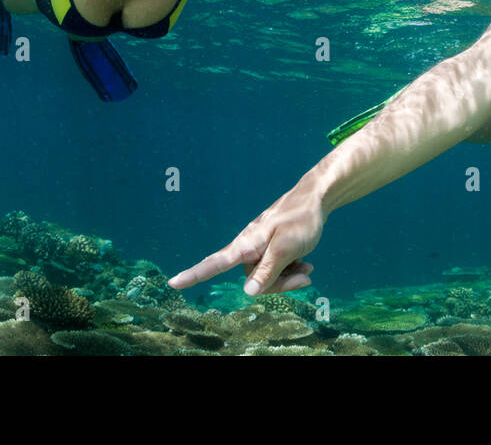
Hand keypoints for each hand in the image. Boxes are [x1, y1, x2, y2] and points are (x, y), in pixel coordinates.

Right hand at [168, 187, 324, 295]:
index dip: (194, 275)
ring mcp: (260, 247)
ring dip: (288, 277)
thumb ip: (267, 272)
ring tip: (307, 268)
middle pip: (254, 281)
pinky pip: (276, 268)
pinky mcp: (271, 247)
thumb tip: (247, 293)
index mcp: (246, 245)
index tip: (173, 282)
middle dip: (279, 284)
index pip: (215, 264)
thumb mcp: (287, 249)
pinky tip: (307, 264)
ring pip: (268, 276)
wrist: (317, 198)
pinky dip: (291, 269)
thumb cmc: (301, 220)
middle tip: (304, 277)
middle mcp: (249, 247)